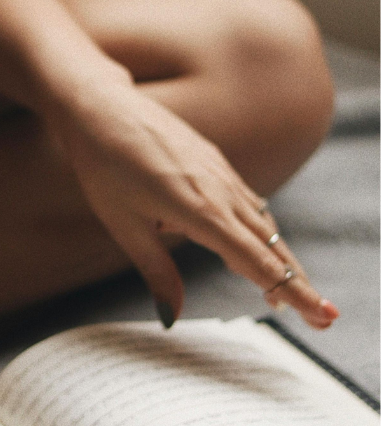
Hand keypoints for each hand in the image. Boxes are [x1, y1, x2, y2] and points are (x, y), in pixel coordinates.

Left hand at [54, 81, 337, 330]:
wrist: (102, 107)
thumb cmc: (104, 167)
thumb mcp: (124, 227)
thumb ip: (156, 272)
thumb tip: (171, 317)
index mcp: (200, 211)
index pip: (257, 262)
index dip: (290, 292)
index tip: (320, 316)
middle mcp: (220, 191)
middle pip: (271, 246)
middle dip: (298, 283)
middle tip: (323, 318)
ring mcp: (221, 173)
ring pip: (263, 224)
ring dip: (280, 259)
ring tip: (288, 292)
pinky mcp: (215, 161)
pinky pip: (249, 202)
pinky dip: (261, 231)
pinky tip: (259, 246)